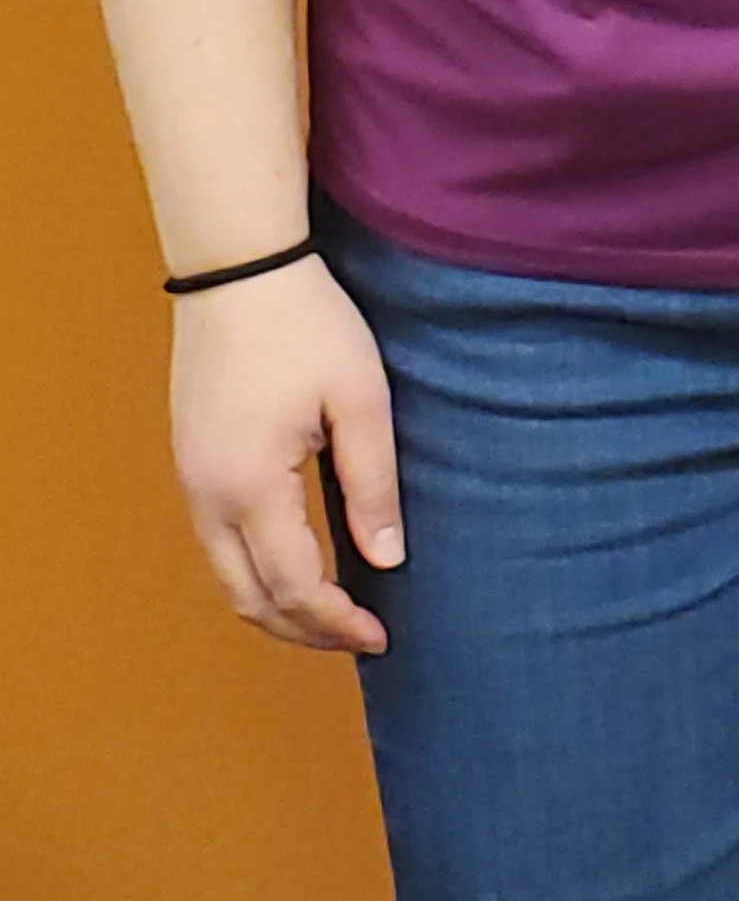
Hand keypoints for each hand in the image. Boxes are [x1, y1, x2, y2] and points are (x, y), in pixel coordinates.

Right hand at [170, 253, 401, 653]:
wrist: (238, 264)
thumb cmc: (306, 322)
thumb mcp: (360, 397)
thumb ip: (372, 483)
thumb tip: (386, 559)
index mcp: (251, 486)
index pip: (294, 587)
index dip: (337, 622)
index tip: (381, 635)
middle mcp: (208, 496)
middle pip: (250, 599)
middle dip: (304, 630)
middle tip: (359, 636)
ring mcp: (191, 479)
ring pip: (227, 576)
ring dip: (276, 603)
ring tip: (333, 609)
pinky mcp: (190, 459)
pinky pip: (217, 542)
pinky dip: (255, 570)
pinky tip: (296, 560)